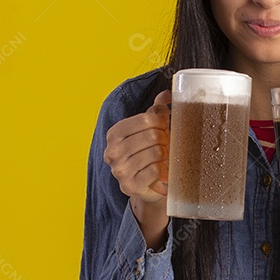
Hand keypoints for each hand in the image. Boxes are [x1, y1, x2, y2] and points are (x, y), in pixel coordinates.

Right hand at [103, 90, 171, 247]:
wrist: (147, 186)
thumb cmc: (149, 153)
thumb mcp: (150, 129)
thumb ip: (156, 111)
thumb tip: (167, 93)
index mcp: (114, 133)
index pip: (146, 119)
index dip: (162, 122)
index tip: (164, 128)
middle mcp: (112, 151)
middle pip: (152, 136)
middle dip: (165, 140)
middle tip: (166, 146)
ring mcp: (119, 170)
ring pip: (155, 153)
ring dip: (165, 156)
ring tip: (163, 158)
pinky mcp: (129, 186)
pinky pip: (155, 170)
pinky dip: (164, 170)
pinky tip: (162, 171)